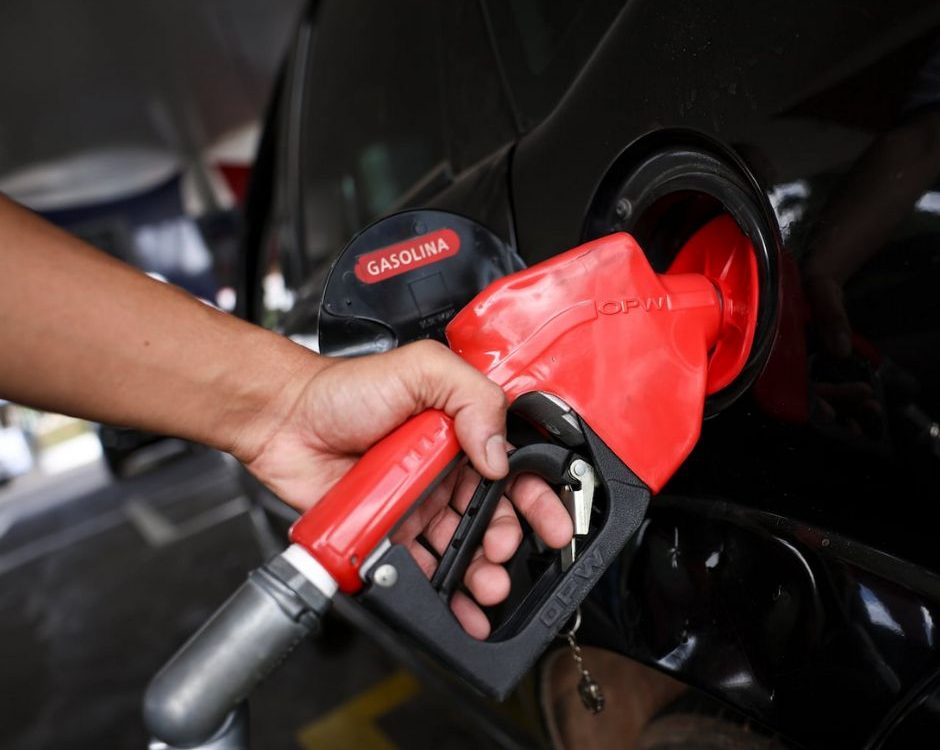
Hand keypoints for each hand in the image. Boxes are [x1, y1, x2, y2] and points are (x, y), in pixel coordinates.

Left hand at [234, 340, 572, 637]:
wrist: (287, 419)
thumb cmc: (346, 389)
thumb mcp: (422, 370)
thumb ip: (473, 398)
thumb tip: (497, 454)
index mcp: (460, 433)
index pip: (513, 469)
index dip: (537, 499)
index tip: (552, 524)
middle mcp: (443, 471)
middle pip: (491, 517)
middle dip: (507, 542)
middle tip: (504, 554)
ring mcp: (417, 503)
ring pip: (460, 548)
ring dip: (480, 574)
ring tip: (485, 587)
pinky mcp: (389, 531)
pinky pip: (420, 566)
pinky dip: (440, 590)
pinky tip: (452, 602)